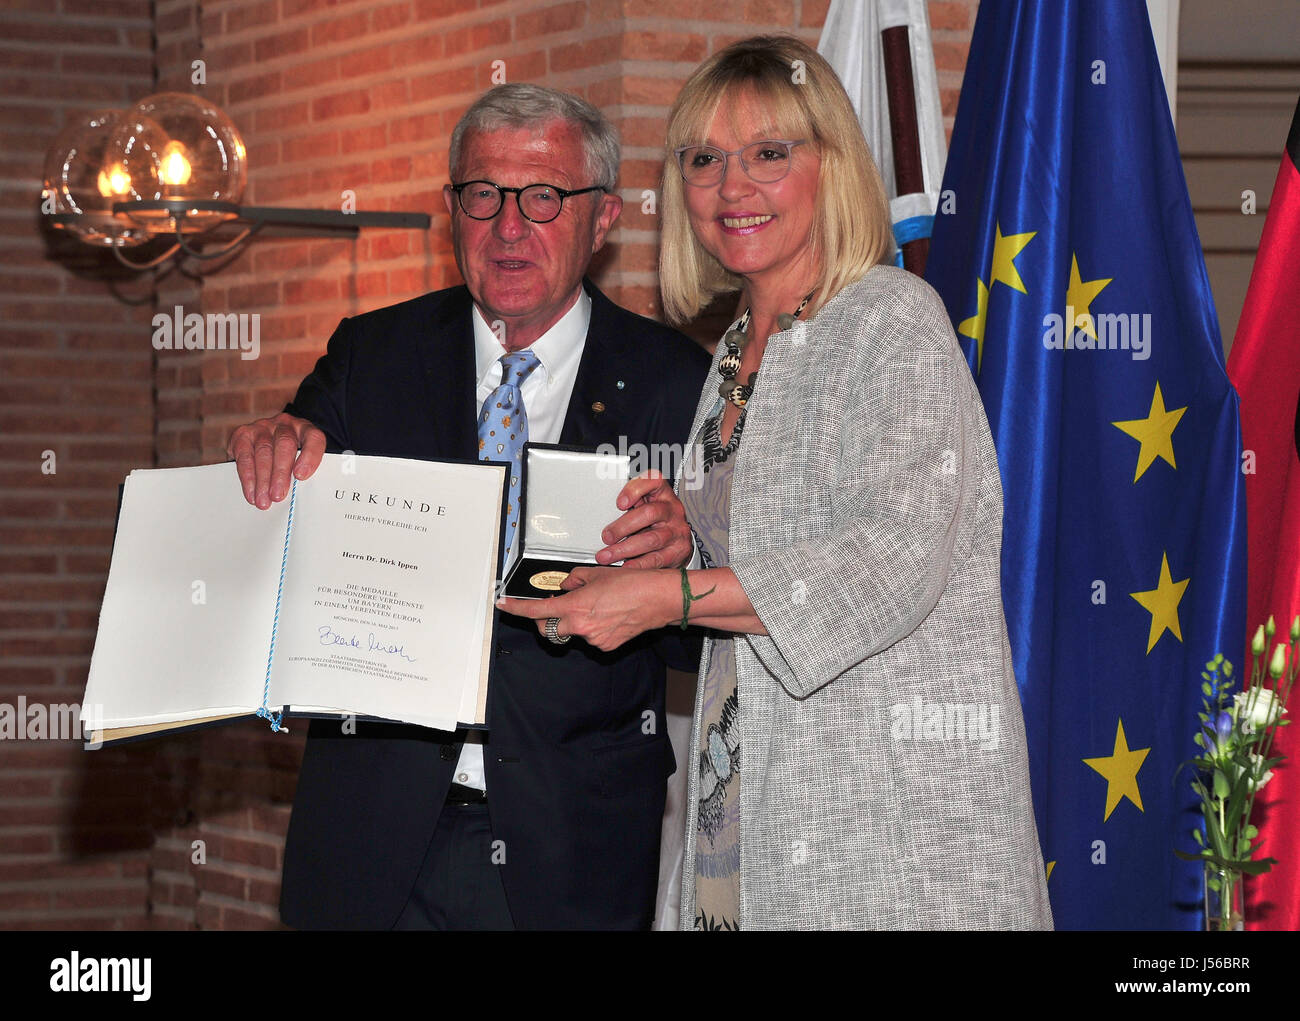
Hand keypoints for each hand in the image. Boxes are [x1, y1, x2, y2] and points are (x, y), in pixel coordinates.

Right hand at [227, 412, 326, 508]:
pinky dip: (248, 477)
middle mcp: (284, 425)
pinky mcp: (243, 434)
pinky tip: (251, 492)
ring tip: (264, 499)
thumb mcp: (298, 459)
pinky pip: (245, 456)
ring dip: (263, 479)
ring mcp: (263, 427)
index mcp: (304, 429)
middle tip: (278, 495)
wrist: (261, 440)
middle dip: (281, 473)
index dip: (310, 456)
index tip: (302, 476)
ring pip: (264, 451)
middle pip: (285, 445)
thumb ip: (302, 471)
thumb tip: (300, 493)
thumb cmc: (285, 455)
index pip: (314, 438)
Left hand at [497, 567, 675, 651]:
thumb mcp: (598, 573)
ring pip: (573, 631)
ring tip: (598, 605)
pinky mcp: (606, 646)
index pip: (536, 610)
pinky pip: (591, 637)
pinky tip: (609, 616)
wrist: (658, 599)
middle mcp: (581, 626)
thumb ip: (576, 580)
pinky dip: (594, 627)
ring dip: (576, 620)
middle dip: (546, 617)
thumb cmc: (633, 584)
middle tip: (555, 604)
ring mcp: (593, 639)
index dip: (516, 609)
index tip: (503, 605)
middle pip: (549, 627)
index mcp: (575, 606)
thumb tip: (567, 585)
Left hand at [596, 471, 692, 568]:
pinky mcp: (677, 551)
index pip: (653, 481)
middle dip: (623, 526)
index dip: (635, 490)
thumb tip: (601, 514)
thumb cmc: (656, 519)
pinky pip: (656, 559)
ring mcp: (676, 531)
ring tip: (607, 555)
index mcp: (662, 493)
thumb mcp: (644, 504)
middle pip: (649, 513)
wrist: (678, 539)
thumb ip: (629, 505)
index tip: (619, 503)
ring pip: (651, 539)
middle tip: (606, 536)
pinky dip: (638, 564)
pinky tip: (625, 566)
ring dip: (625, 549)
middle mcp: (672, 510)